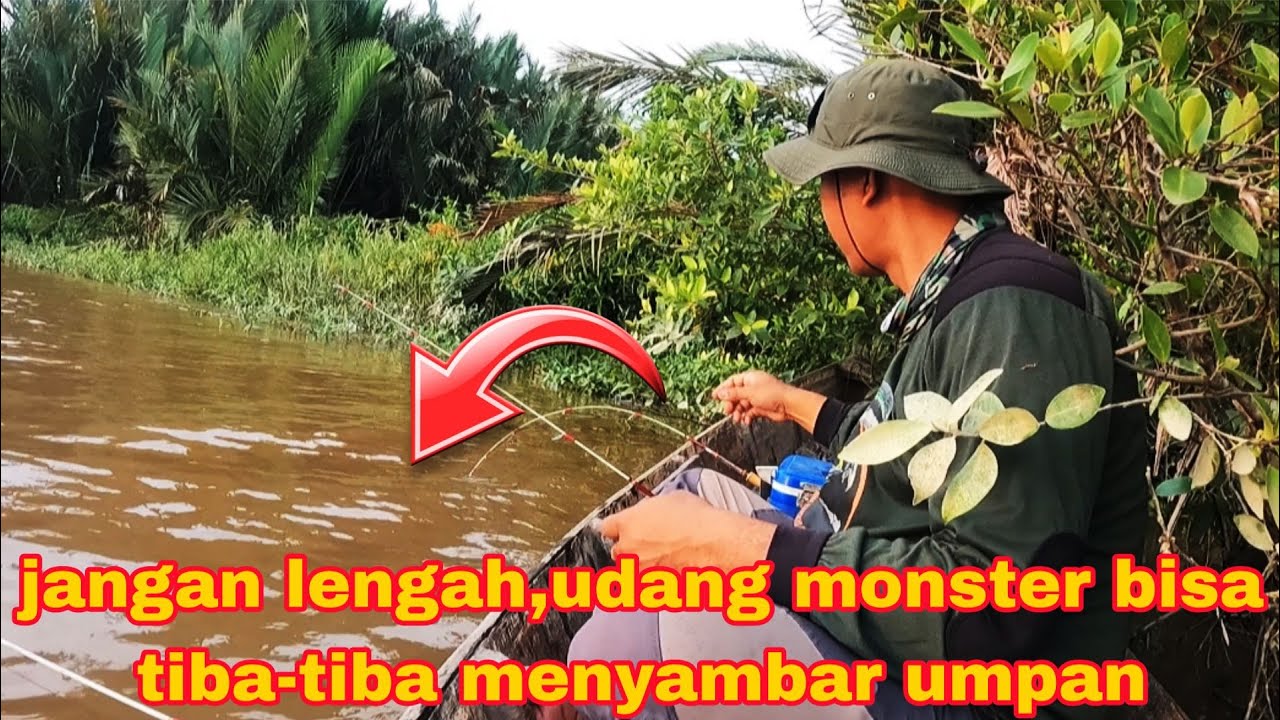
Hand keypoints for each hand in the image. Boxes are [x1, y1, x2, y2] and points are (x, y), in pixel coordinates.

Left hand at [597, 491, 773, 569]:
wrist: (715, 544)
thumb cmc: (697, 521)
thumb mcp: (670, 500)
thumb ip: (650, 511)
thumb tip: (652, 512)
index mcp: (627, 524)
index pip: (607, 527)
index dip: (616, 527)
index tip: (620, 528)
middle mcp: (629, 549)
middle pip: (618, 550)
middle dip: (631, 547)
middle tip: (650, 541)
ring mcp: (641, 571)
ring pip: (633, 569)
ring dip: (644, 564)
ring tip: (667, 554)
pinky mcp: (656, 587)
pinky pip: (652, 582)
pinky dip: (660, 577)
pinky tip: (676, 565)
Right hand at [711, 371, 794, 423]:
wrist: (789, 405)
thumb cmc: (774, 394)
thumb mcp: (749, 393)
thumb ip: (733, 394)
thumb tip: (720, 393)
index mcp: (750, 378)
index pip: (732, 382)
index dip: (723, 389)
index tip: (714, 397)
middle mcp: (753, 387)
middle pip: (735, 395)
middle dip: (730, 404)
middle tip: (727, 410)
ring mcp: (757, 398)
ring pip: (741, 405)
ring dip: (738, 412)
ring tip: (737, 418)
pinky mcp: (760, 408)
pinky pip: (748, 412)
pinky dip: (746, 417)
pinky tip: (746, 421)